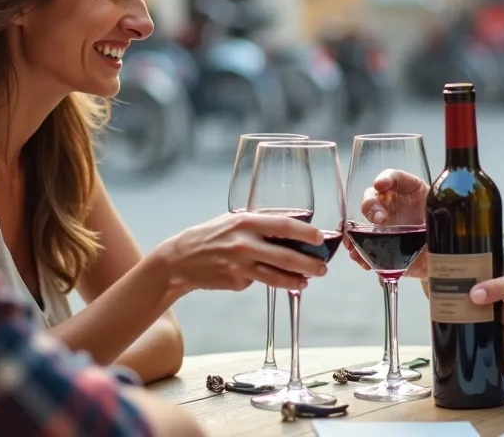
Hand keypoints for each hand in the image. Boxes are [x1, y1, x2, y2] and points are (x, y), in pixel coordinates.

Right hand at [154, 212, 327, 292]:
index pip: (283, 226)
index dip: (305, 233)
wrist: (181, 260)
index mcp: (245, 222)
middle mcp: (244, 244)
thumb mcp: (233, 220)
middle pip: (285, 256)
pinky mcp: (237, 283)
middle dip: (309, 263)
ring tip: (309, 280)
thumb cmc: (212, 236)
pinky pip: (260, 282)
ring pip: (276, 276)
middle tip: (323, 267)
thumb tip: (292, 229)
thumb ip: (259, 224)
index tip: (320, 238)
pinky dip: (273, 281)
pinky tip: (281, 280)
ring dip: (297, 279)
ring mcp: (241, 266)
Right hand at [345, 169, 430, 278]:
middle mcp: (393, 204)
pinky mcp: (377, 241)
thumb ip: (439, 218)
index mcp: (412, 192)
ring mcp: (383, 223)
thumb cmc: (441, 231)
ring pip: (362, 219)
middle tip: (379, 220)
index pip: (396, 178)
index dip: (387, 178)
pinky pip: (360, 243)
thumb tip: (436, 229)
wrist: (438, 256)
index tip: (381, 185)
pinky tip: (358, 256)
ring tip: (356, 241)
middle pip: (373, 196)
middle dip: (371, 206)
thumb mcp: (444, 219)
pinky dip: (356, 250)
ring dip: (356, 229)